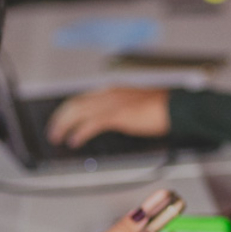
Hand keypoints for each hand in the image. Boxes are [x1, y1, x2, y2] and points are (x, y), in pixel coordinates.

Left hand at [45, 87, 169, 147]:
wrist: (178, 108)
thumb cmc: (162, 110)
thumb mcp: (134, 107)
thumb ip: (119, 112)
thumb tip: (105, 124)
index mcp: (113, 90)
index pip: (81, 98)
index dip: (66, 110)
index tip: (59, 120)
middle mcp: (110, 93)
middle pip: (74, 103)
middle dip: (59, 118)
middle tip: (52, 132)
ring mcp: (114, 103)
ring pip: (78, 111)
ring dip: (64, 125)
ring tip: (57, 137)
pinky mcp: (119, 114)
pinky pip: (92, 124)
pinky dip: (80, 132)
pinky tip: (74, 141)